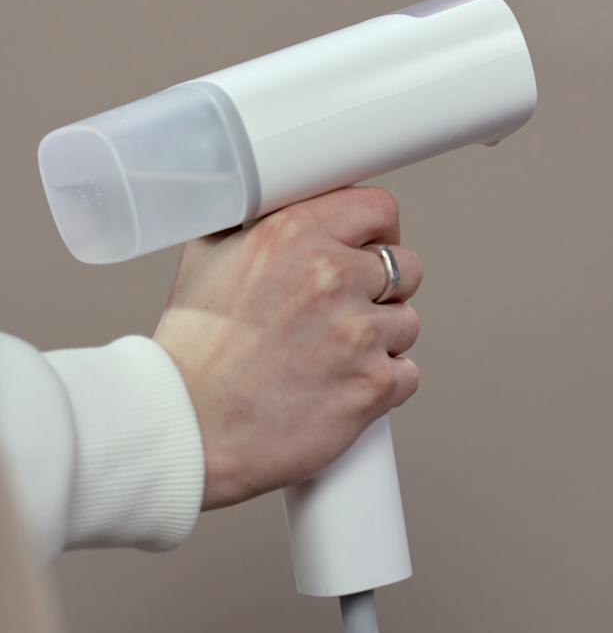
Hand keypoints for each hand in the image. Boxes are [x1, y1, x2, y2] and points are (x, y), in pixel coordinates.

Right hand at [153, 187, 421, 509]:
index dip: (377, 233)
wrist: (185, 427)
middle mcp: (331, 275)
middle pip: (406, 267)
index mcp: (294, 232)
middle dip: (382, 290)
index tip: (368, 250)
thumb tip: (288, 205)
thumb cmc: (192, 350)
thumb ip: (261, 222)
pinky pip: (408, 373)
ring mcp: (357, 332)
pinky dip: (383, 384)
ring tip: (332, 357)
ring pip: (407, 322)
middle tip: (345, 313)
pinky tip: (342, 387)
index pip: (378, 208)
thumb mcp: (209, 255)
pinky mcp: (373, 384)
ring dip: (381, 340)